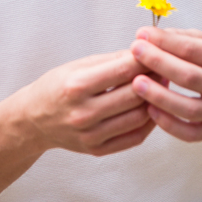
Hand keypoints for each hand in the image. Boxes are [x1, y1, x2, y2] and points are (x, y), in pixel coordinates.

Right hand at [22, 50, 158, 155]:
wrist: (34, 118)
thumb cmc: (57, 86)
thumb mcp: (78, 65)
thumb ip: (111, 60)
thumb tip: (144, 54)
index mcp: (76, 86)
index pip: (123, 70)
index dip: (146, 59)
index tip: (159, 51)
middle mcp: (83, 113)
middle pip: (134, 94)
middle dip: (155, 78)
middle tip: (167, 68)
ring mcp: (90, 135)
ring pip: (138, 117)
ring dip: (156, 101)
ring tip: (162, 87)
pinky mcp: (97, 150)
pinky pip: (134, 137)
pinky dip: (149, 122)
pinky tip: (152, 108)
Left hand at [129, 28, 201, 141]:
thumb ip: (182, 38)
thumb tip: (150, 36)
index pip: (192, 49)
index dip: (164, 42)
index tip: (141, 35)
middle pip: (190, 77)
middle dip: (159, 63)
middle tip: (134, 52)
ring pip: (189, 109)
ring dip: (160, 96)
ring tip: (136, 83)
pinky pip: (190, 134)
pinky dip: (169, 124)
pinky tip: (150, 111)